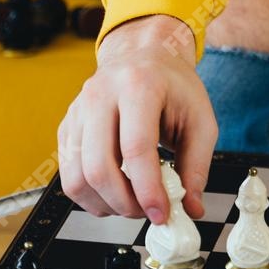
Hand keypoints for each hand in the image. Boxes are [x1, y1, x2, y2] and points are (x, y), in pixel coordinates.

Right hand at [58, 14, 214, 224]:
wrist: (144, 56)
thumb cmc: (173, 86)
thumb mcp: (201, 120)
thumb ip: (197, 166)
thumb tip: (191, 208)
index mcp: (138, 86)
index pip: (136, 148)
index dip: (147, 189)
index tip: (161, 213)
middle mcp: (100, 95)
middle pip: (98, 166)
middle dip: (124, 202)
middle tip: (147, 211)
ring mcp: (78, 111)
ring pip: (76, 176)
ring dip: (105, 204)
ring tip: (132, 204)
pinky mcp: (67, 127)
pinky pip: (68, 174)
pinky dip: (90, 196)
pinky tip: (114, 194)